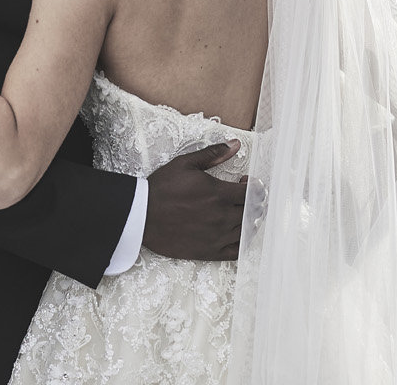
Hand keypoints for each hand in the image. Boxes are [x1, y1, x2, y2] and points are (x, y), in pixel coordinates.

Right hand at [142, 142, 246, 261]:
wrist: (142, 215)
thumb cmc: (162, 188)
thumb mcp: (186, 164)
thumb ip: (214, 154)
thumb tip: (235, 145)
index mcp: (219, 194)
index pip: (252, 193)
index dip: (254, 186)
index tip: (245, 183)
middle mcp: (222, 217)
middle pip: (253, 212)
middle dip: (254, 202)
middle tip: (245, 197)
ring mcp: (217, 236)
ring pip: (247, 231)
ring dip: (250, 220)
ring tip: (240, 213)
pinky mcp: (209, 252)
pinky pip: (236, 252)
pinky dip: (243, 243)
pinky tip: (238, 234)